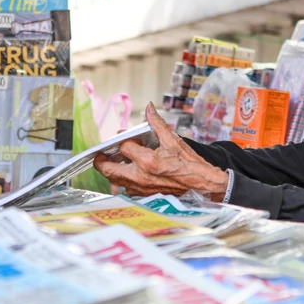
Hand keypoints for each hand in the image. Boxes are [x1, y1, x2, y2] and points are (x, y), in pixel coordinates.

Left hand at [93, 103, 229, 199]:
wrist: (202, 184)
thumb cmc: (189, 163)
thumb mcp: (173, 140)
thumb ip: (157, 123)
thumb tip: (149, 108)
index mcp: (147, 160)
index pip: (123, 146)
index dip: (123, 139)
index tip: (126, 136)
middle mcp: (140, 176)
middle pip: (108, 169)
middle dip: (101, 160)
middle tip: (101, 154)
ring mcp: (140, 188)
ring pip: (115, 180)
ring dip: (112, 170)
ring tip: (114, 161)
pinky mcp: (144, 195)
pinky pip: (126, 188)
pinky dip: (123, 180)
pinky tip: (128, 172)